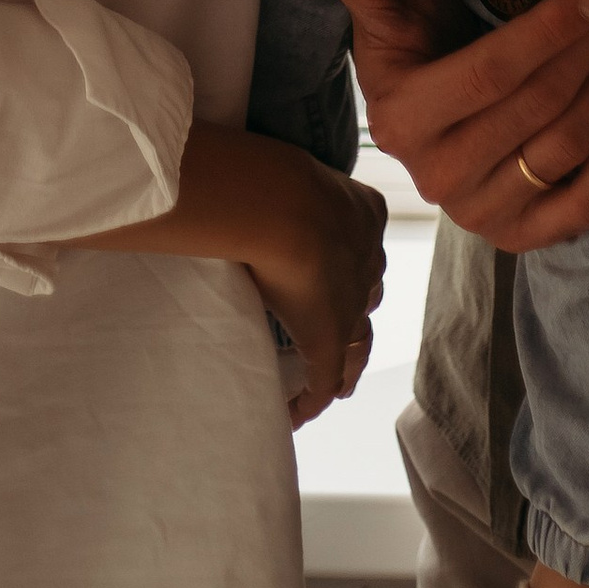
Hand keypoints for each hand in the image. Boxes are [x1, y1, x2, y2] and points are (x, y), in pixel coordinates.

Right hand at [241, 148, 388, 429]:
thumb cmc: (267, 178)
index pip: (363, 249)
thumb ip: (266, 183)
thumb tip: (221, 181)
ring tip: (335, 383)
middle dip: (356, 315)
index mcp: (361, 214)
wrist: (281, 206)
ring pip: (357, 340)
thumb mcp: (279, 174)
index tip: (337, 281)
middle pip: (367, 295)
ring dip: (344, 361)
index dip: (351, 269)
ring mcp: (351, 302)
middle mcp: (366, 259)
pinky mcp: (329, 337)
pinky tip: (297, 413)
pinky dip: (312, 398)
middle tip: (346, 338)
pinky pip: (325, 377)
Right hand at [334, 0, 588, 251]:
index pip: (492, 73)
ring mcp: (480, 213)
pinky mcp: (519, 235)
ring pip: (567, 146)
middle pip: (540, 105)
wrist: (415, 106)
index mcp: (402, 119)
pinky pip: (583, 204)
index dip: (552, 31)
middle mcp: (438, 176)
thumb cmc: (406, 41)